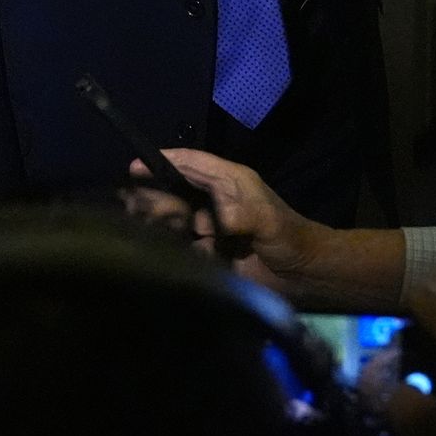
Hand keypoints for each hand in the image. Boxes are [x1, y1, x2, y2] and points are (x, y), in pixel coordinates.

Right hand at [129, 148, 327, 292]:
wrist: (302, 275)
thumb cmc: (290, 238)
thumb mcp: (268, 221)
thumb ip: (241, 216)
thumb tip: (208, 222)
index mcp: (229, 182)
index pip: (193, 163)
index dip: (165, 160)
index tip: (136, 166)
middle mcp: (215, 199)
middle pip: (176, 190)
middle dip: (155, 195)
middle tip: (133, 205)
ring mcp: (210, 224)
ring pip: (175, 217)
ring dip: (161, 221)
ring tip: (143, 226)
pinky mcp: (208, 249)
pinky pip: (182, 243)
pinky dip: (171, 245)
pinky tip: (158, 248)